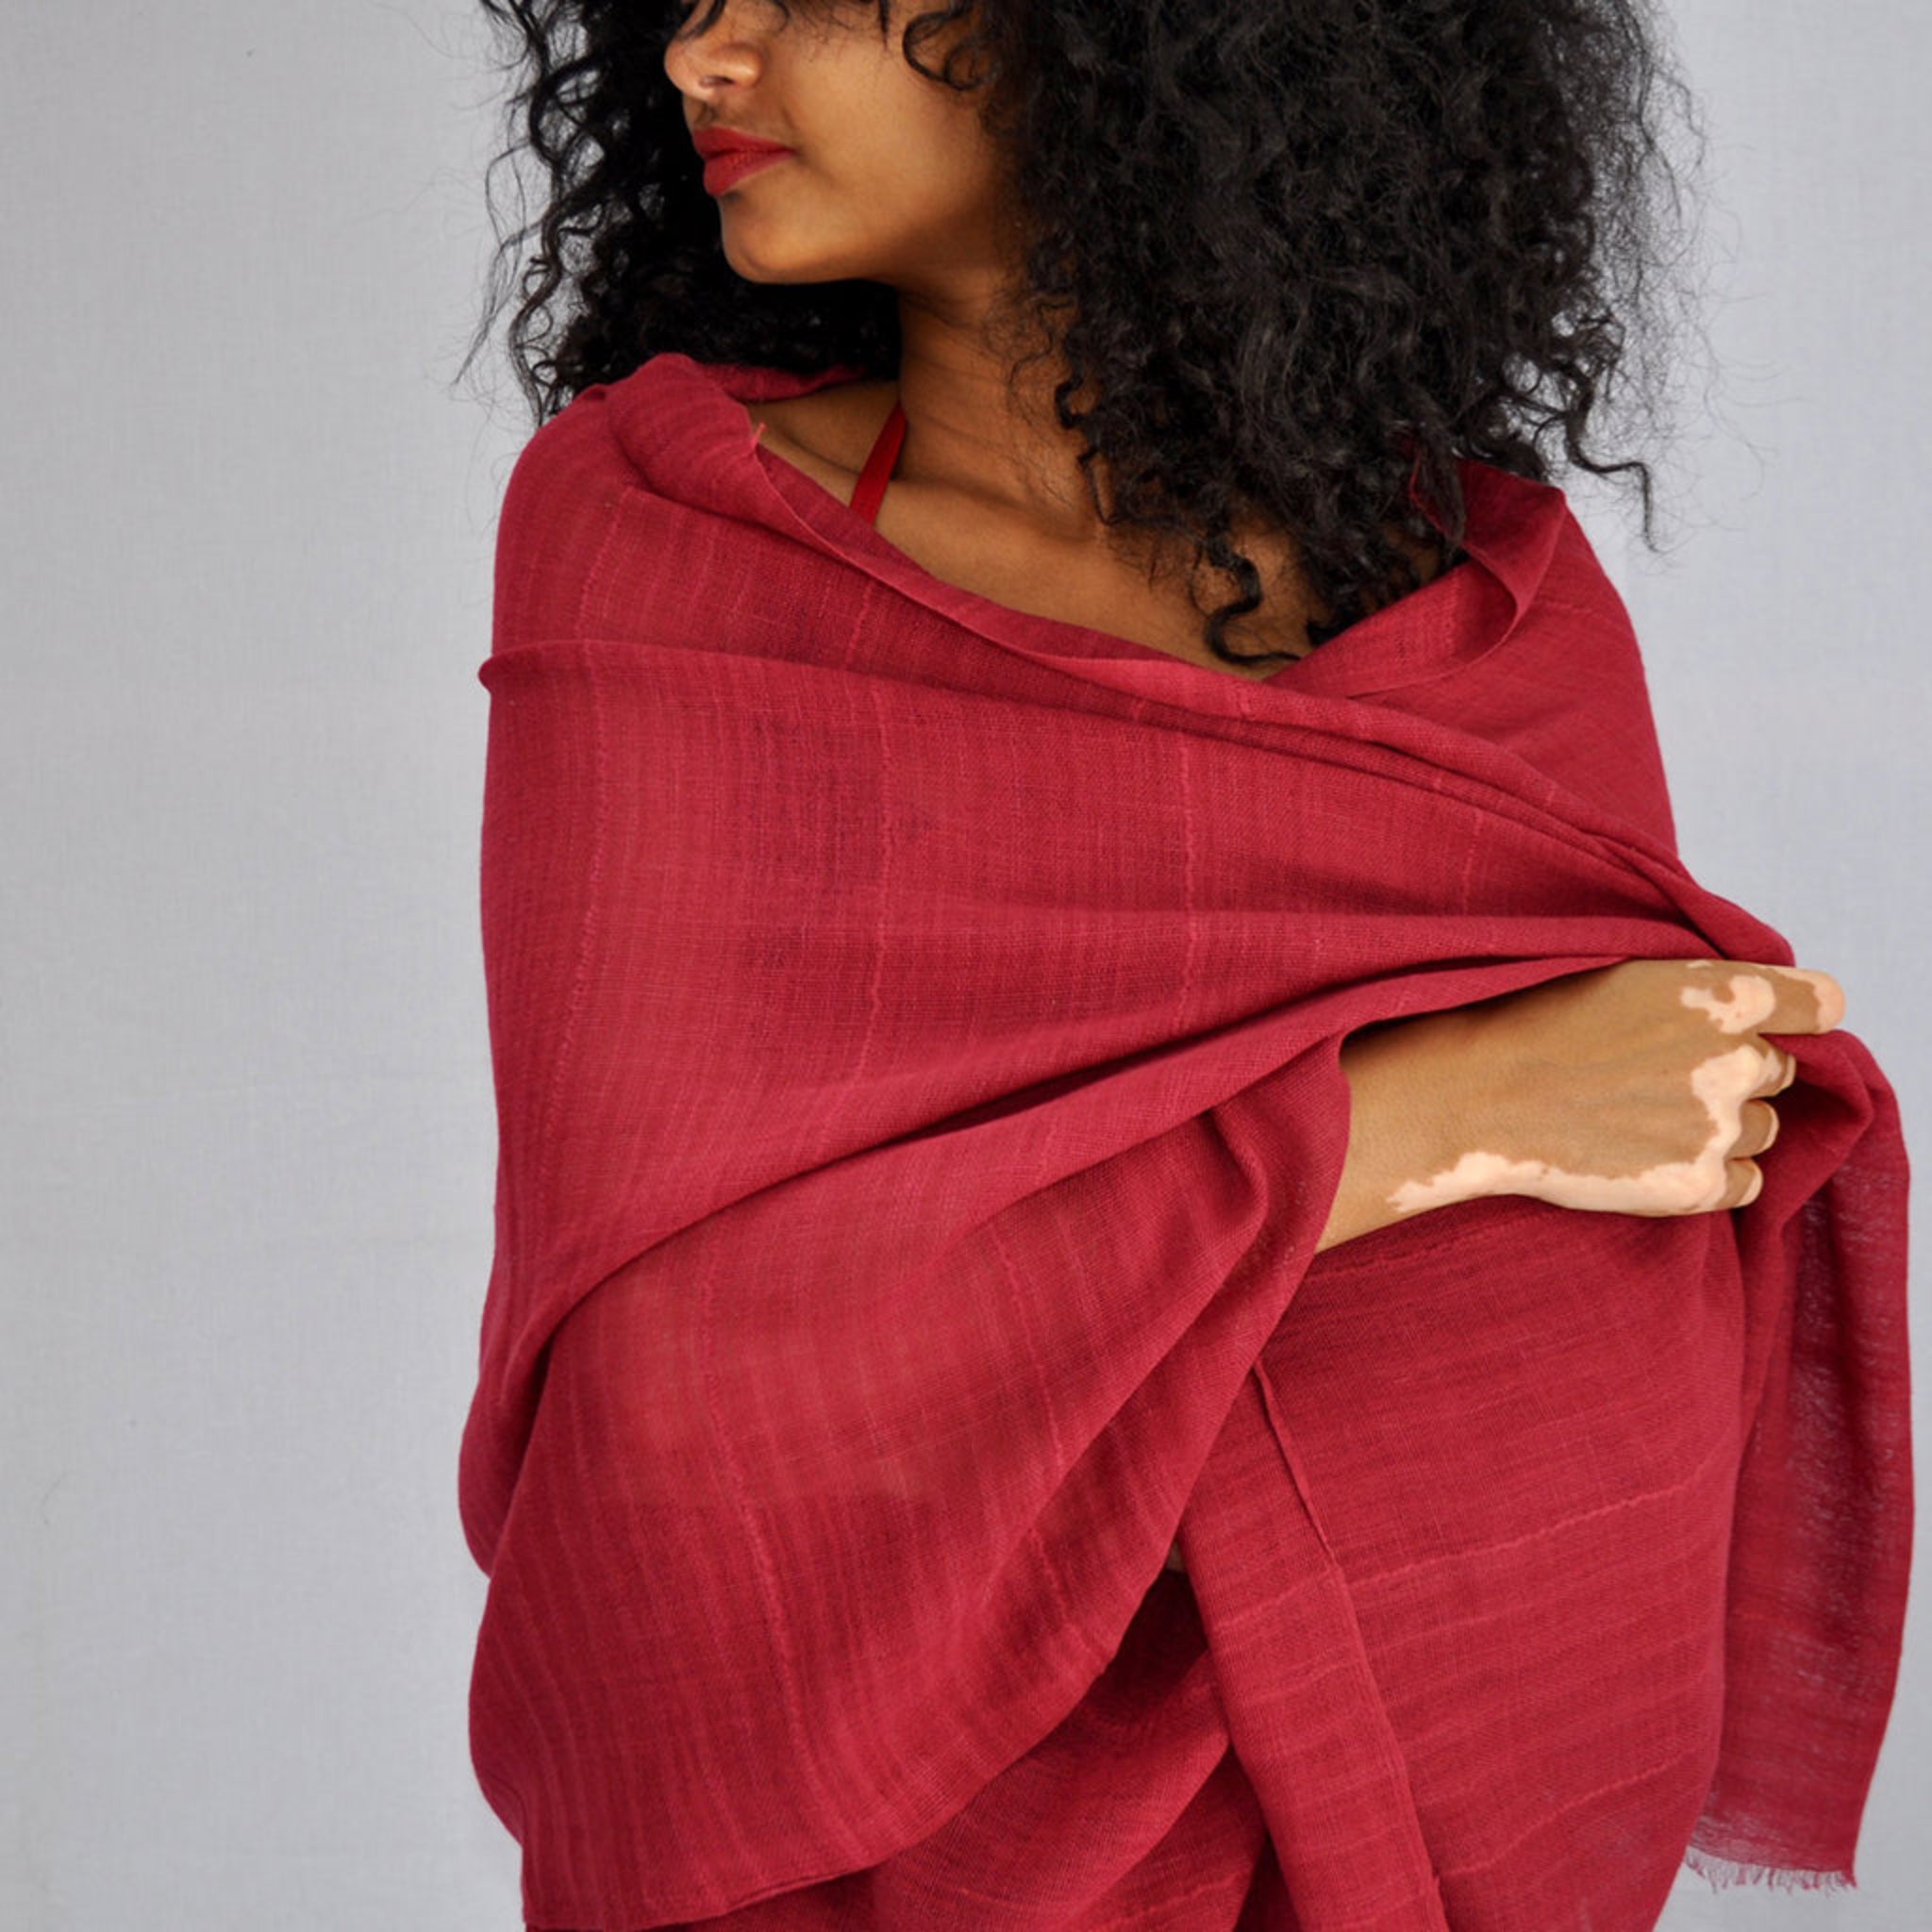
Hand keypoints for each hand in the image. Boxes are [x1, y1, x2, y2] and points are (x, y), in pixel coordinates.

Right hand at [1321, 958, 1845, 1249]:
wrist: (1481, 1097)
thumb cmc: (1538, 1024)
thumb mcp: (1626, 972)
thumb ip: (1703, 990)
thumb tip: (1760, 1015)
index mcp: (1726, 993)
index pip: (1821, 1004)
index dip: (1799, 1017)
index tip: (1777, 1027)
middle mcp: (1739, 1059)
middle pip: (1781, 1071)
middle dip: (1736, 1072)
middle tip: (1660, 1075)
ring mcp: (1720, 1127)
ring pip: (1763, 1129)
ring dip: (1723, 1125)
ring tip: (1645, 1117)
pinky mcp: (1698, 1184)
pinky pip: (1747, 1183)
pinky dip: (1714, 1174)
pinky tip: (1656, 1156)